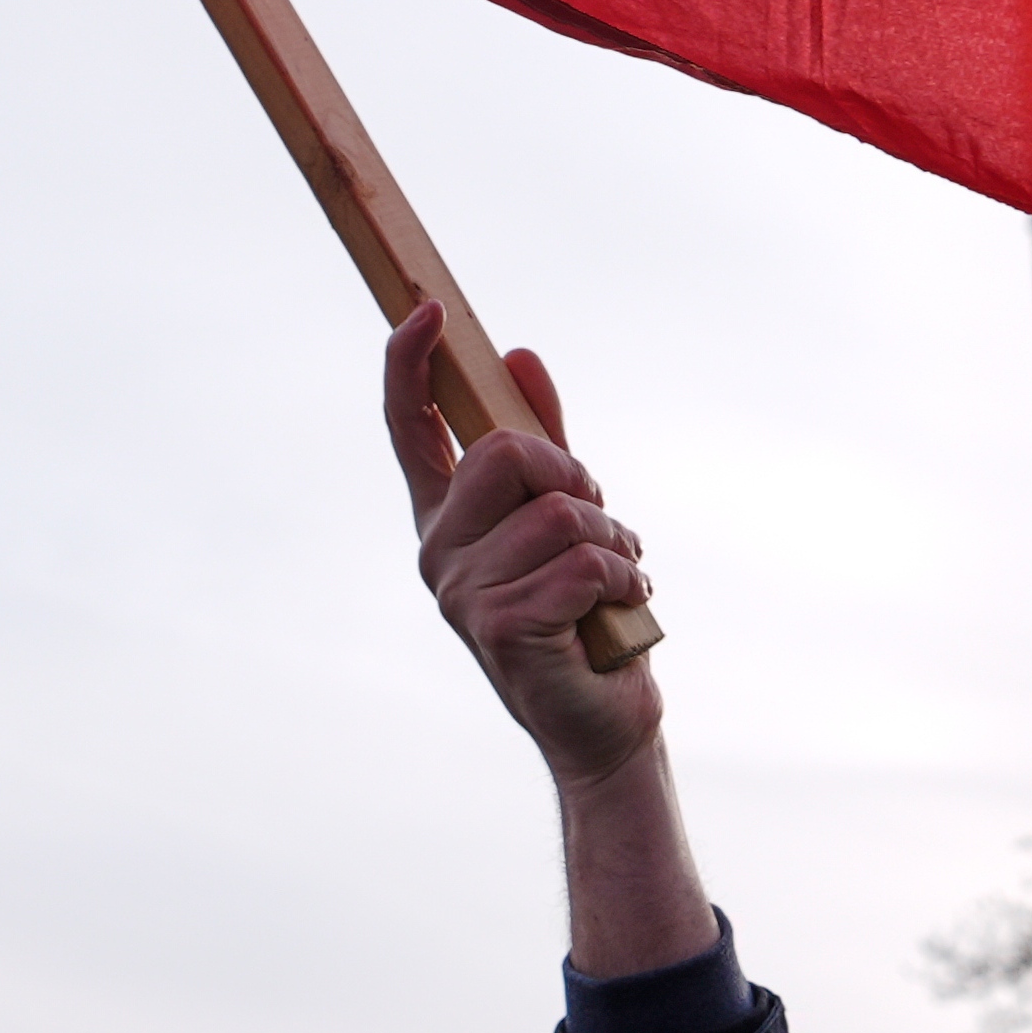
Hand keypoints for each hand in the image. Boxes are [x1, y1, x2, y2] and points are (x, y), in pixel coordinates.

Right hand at [389, 300, 661, 793]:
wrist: (604, 722)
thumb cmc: (584, 616)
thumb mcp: (567, 515)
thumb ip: (543, 440)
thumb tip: (518, 354)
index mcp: (446, 517)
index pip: (408, 428)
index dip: (409, 364)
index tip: (428, 310)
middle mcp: (439, 550)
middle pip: (505, 454)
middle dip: (574, 478)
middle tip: (600, 526)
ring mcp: (461, 592)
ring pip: (559, 512)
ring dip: (615, 542)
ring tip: (617, 580)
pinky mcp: (499, 628)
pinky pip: (582, 563)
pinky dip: (624, 579)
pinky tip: (621, 609)